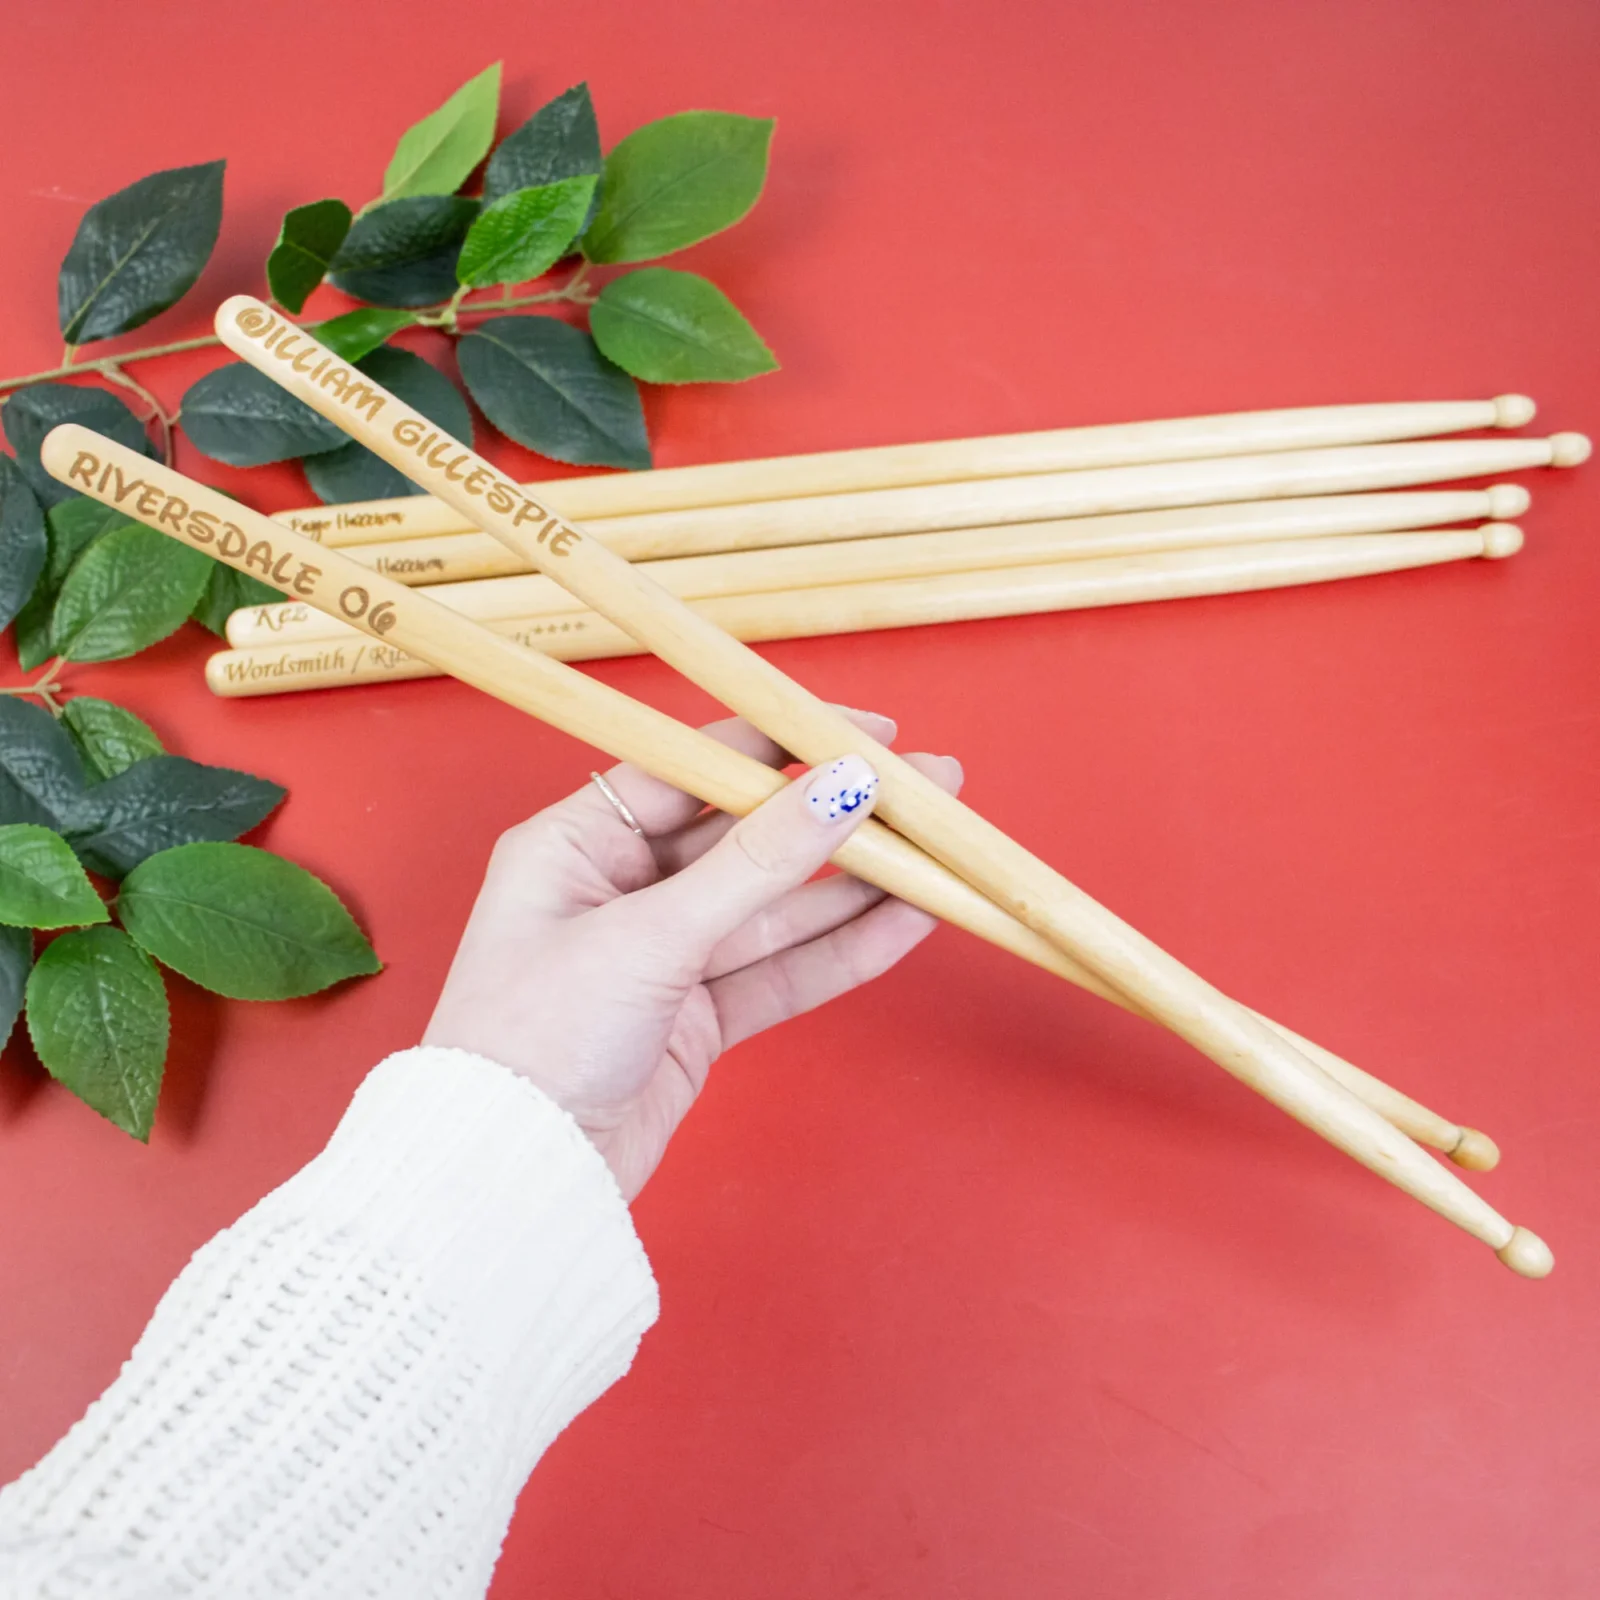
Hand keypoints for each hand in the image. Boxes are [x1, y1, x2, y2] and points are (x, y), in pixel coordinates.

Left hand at [423, 711, 961, 1198]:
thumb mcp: (648, 936)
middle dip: (838, 815)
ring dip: (857, 883)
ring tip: (939, 853)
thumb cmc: (534, 1041)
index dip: (783, 744)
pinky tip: (907, 920)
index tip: (866, 732)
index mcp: (577, 841)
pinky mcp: (695, 1018)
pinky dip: (841, 950)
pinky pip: (780, 971)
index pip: (695, 768)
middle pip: (748, 836)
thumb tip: (842, 788)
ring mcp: (662, 955)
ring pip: (777, 907)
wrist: (513, 1178)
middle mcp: (620, 888)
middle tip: (926, 787)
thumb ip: (755, 863)